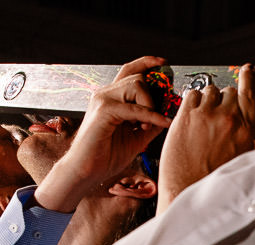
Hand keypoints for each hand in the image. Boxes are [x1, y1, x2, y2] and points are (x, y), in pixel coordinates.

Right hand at [36, 56, 171, 211]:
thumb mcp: (136, 138)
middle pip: (138, 77)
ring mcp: (103, 100)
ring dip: (150, 105)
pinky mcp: (104, 111)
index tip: (163, 64)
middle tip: (153, 119)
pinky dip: (151, 116)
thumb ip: (150, 124)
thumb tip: (168, 113)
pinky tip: (160, 123)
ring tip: (144, 127)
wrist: (86, 172)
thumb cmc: (105, 157)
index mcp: (112, 98)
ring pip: (137, 85)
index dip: (147, 63)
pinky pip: (135, 108)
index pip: (130, 70)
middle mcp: (105, 94)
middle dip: (153, 96)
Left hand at [157, 63, 254, 212]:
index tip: (246, 70)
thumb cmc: (213, 179)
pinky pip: (191, 94)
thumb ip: (242, 134)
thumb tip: (239, 122)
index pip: (250, 94)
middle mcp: (229, 118)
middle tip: (214, 114)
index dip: (248, 78)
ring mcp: (207, 115)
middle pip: (228, 92)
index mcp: (246, 129)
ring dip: (206, 99)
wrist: (188, 190)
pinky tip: (189, 115)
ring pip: (209, 91)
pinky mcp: (186, 116)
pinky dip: (190, 101)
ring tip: (200, 118)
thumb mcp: (240, 157)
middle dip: (222, 99)